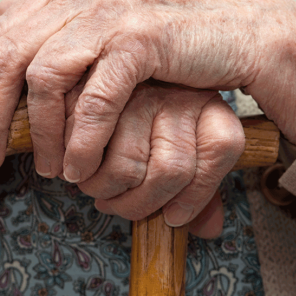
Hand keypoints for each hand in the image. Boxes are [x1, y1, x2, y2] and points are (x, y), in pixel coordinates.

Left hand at [0, 0, 295, 180]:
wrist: (244, 24)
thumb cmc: (178, 35)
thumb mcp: (116, 26)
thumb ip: (72, 33)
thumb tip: (25, 58)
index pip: (1, 33)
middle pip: (7, 52)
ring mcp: (111, 8)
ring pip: (43, 75)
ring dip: (40, 131)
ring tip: (49, 168)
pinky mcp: (141, 37)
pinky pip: (95, 97)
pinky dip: (82, 137)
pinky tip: (82, 163)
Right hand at [64, 80, 243, 236]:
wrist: (105, 66)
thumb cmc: (147, 125)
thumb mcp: (183, 151)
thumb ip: (196, 190)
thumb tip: (209, 229)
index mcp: (209, 105)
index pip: (222, 146)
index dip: (199, 196)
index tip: (173, 218)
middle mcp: (178, 93)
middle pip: (173, 171)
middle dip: (137, 205)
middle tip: (117, 204)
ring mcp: (139, 91)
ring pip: (128, 167)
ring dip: (103, 190)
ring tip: (94, 185)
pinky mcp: (96, 91)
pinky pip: (88, 150)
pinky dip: (79, 170)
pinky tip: (74, 166)